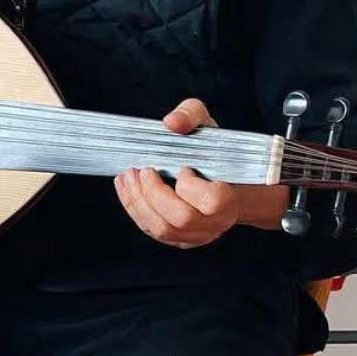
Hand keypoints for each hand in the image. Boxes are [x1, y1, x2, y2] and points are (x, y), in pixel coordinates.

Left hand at [114, 98, 238, 248]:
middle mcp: (216, 222)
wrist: (221, 178)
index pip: (212, 201)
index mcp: (230, 196)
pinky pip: (152, 231)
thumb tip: (171, 123)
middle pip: (182, 218)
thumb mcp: (205, 124)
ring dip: (138, 201)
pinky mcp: (178, 239)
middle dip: (154, 193)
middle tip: (144, 170)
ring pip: (163, 229)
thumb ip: (191, 116)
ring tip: (128, 176)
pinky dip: (134, 208)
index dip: (190, 185)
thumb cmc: (213, 151)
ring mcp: (197, 235)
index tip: (183, 167)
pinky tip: (126, 187)